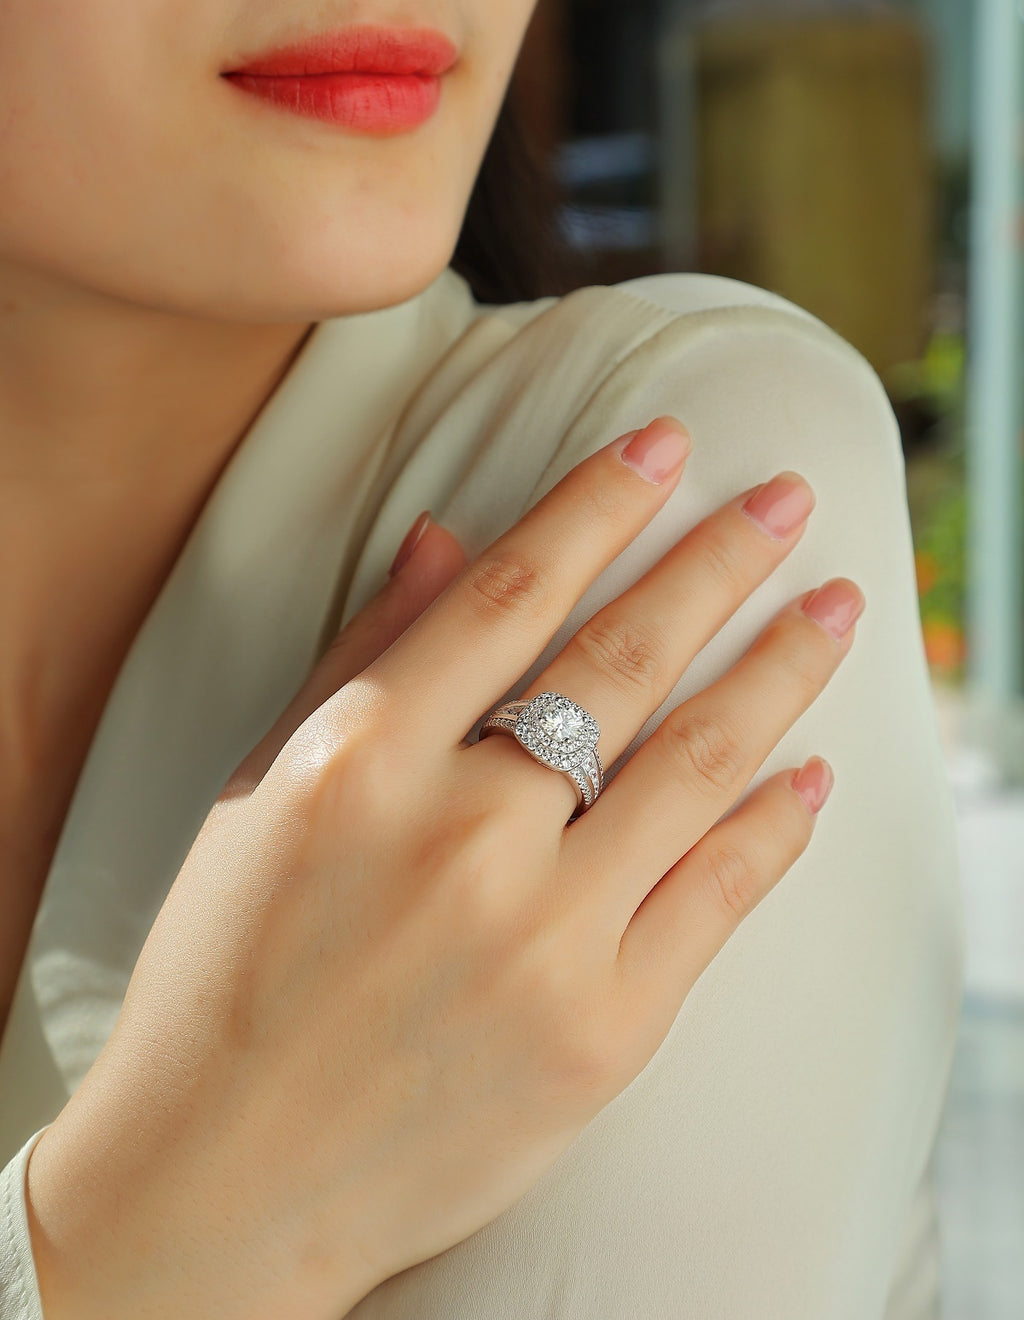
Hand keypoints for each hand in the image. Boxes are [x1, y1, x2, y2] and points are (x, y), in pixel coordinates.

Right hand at [26, 416, 862, 1319]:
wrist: (223, 1177)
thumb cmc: (226, 972)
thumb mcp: (260, 793)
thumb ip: (363, 656)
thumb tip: (451, 533)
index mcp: (359, 758)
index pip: (513, 590)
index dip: (600, 503)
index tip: (667, 443)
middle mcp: (459, 832)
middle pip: (625, 660)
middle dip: (719, 561)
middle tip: (790, 496)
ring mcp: (541, 936)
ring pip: (697, 764)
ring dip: (779, 671)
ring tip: (837, 611)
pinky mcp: (602, 1031)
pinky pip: (717, 896)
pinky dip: (777, 824)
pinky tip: (817, 770)